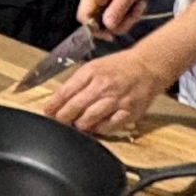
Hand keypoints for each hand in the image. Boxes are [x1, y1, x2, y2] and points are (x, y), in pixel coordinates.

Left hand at [43, 46, 174, 134]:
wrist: (148, 66)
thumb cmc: (119, 66)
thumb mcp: (94, 66)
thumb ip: (78, 82)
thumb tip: (60, 99)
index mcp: (91, 72)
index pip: (66, 91)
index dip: (54, 104)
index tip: (47, 111)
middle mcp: (103, 86)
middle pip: (76, 105)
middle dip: (63, 116)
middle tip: (58, 122)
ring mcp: (117, 99)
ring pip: (91, 117)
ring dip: (80, 124)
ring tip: (76, 126)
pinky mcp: (130, 111)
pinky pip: (111, 125)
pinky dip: (100, 129)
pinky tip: (95, 128)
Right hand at [79, 0, 156, 35]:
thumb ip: (117, 9)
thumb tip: (107, 27)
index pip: (83, 18)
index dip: (95, 29)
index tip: (113, 33)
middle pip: (97, 21)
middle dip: (117, 23)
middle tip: (135, 14)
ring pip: (107, 18)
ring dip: (125, 17)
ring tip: (139, 5)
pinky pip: (114, 11)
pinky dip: (126, 11)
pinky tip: (137, 2)